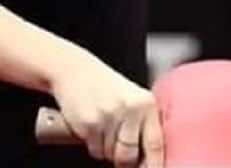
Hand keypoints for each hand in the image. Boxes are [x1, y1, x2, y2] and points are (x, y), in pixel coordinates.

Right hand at [48, 46, 164, 166]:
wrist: (75, 71)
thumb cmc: (106, 87)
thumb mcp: (133, 98)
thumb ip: (144, 123)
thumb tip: (150, 158)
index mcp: (146, 103)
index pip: (155, 144)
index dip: (154, 164)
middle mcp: (129, 109)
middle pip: (130, 156)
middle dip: (124, 160)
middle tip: (120, 149)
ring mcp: (108, 117)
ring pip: (111, 155)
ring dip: (107, 151)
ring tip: (105, 130)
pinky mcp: (89, 124)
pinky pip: (95, 150)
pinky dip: (94, 146)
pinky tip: (94, 129)